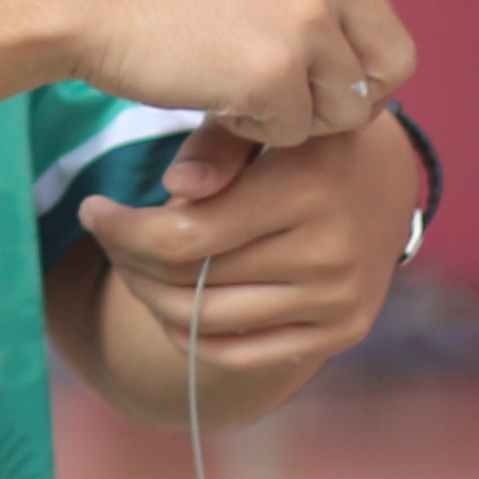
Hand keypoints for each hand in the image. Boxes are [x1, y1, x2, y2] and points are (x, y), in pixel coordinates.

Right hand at [48, 0, 415, 146]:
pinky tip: (210, 95)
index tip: (301, 68)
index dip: (346, 57)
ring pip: (345, 107)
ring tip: (234, 88)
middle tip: (286, 101)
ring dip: (295, 115)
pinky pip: (293, 132)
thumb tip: (356, 36)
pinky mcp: (272, 73)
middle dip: (341, 96)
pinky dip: (252, 131)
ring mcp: (303, 18)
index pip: (383, 17)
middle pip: (388, 66)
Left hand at [79, 120, 410, 389]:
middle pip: (191, 280)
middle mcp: (331, 249)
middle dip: (129, 260)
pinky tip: (168, 306)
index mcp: (309, 184)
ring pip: (209, 322)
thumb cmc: (298, 139)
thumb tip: (174, 189)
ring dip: (152, 298)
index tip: (93, 210)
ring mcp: (340, 298)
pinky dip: (192, 336)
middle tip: (107, 235)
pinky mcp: (343, 331)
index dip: (123, 229)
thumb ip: (214, 147)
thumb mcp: (260, 123)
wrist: (385, 177)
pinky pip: (242, 355)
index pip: (186, 234)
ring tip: (133, 266)